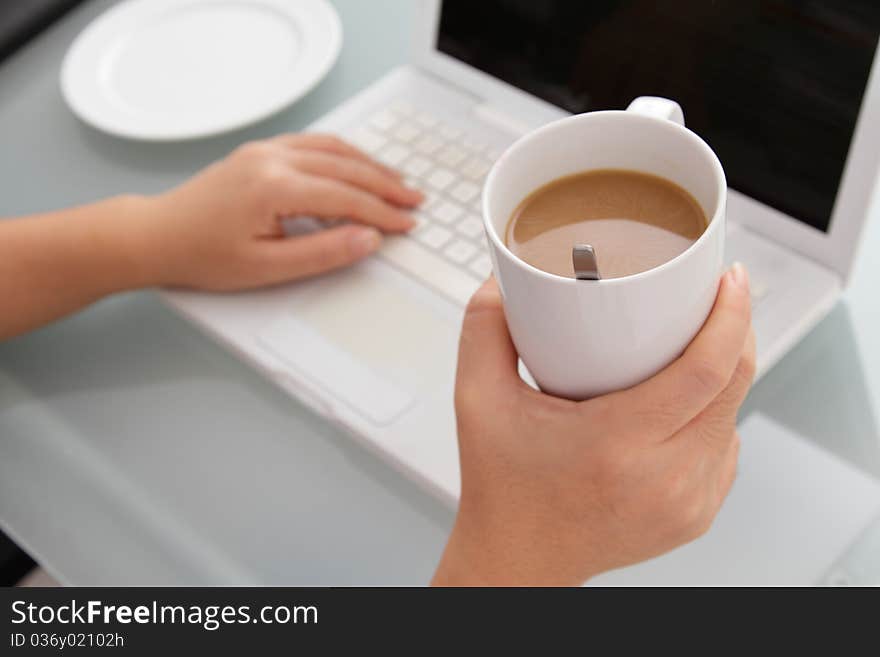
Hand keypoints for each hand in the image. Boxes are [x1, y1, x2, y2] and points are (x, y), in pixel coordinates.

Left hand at [133, 133, 421, 289]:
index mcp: (274, 187)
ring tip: (396, 182)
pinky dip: (343, 153)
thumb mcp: (266, 267)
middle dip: (385, 185)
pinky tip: (357, 165)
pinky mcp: (259, 152)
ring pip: (332, 148)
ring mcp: (265, 150)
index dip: (381, 213)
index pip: (345, 197)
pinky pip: (312, 143)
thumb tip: (367, 239)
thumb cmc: (203, 255)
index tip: (406, 225)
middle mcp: (272, 159)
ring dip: (368, 164)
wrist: (158, 236)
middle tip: (414, 201)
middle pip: (345, 167)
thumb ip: (322, 253)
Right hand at [433, 266, 754, 585]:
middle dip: (738, 331)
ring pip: (733, 417)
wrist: (518, 559)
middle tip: (717, 296)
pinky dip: (714, 415)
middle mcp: (663, 478)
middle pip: (733, 387)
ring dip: (728, 373)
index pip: (705, 372)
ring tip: (698, 342)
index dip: (730, 318)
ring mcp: (687, 503)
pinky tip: (687, 400)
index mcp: (617, 445)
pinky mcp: (695, 516)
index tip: (729, 280)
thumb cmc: (502, 488)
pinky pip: (723, 449)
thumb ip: (483, 330)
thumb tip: (503, 280)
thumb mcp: (476, 401)